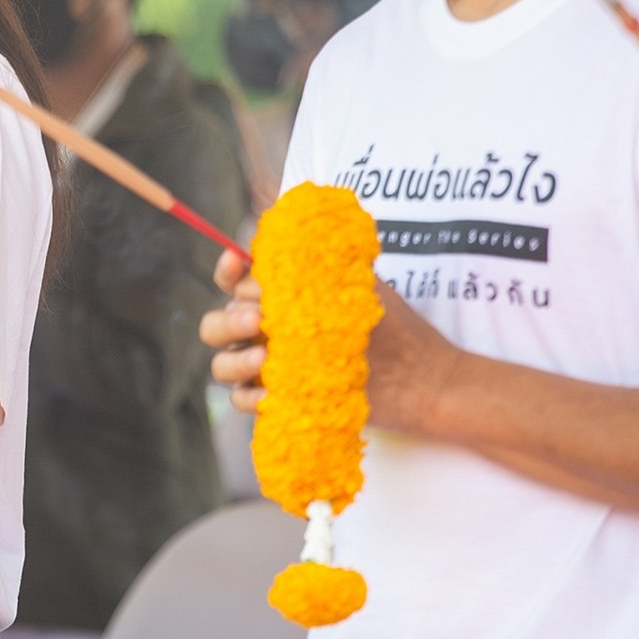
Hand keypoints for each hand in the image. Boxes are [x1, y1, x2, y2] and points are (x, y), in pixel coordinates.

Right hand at [201, 257, 464, 433]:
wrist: (421, 377)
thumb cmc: (392, 324)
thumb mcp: (356, 282)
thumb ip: (318, 263)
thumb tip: (284, 237)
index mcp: (280, 298)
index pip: (235, 280)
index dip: (227, 270)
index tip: (237, 262)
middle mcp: (267, 331)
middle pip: (217, 325)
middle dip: (228, 320)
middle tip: (258, 321)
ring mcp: (270, 368)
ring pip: (222, 364)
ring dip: (234, 359)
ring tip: (264, 360)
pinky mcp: (280, 401)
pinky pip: (244, 401)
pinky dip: (249, 398)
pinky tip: (270, 395)